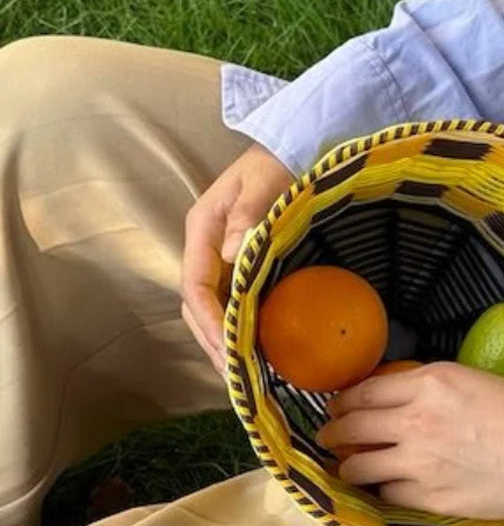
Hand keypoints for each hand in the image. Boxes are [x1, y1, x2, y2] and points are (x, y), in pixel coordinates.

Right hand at [181, 142, 293, 373]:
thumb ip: (248, 217)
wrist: (288, 149)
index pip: (194, 285)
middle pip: (195, 305)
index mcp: (202, 229)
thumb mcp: (264, 183)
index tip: (226, 345)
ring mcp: (217, 259)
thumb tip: (232, 256)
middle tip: (234, 376)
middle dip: (210, 341)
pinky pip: (228, 304)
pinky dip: (235, 330)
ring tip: (240, 375)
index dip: (208, 319)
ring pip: (208, 310)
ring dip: (220, 342)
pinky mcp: (234, 267)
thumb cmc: (276, 164)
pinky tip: (252, 351)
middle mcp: (204, 248)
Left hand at [317, 362, 503, 519]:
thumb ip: (440, 390)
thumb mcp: (481, 381)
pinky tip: (385, 488)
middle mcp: (415, 421)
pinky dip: (382, 490)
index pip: (366, 391)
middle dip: (334, 430)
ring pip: (359, 466)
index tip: (337, 405)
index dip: (345, 400)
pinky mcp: (429, 498)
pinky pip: (388, 494)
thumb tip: (417, 399)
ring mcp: (418, 463)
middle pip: (353, 427)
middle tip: (328, 434)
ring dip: (348, 465)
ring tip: (347, 466)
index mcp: (430, 383)